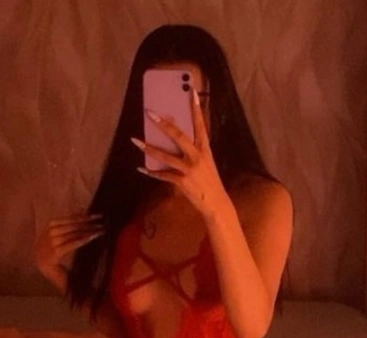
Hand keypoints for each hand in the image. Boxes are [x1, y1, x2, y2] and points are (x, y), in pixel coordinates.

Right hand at [34, 212, 104, 278]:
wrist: (42, 265)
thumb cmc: (52, 248)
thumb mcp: (58, 232)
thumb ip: (69, 223)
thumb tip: (83, 211)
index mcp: (52, 223)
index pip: (72, 218)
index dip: (86, 216)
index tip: (98, 215)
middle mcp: (52, 230)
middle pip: (74, 225)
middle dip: (90, 223)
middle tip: (103, 223)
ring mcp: (53, 240)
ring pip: (75, 233)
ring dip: (89, 231)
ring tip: (101, 230)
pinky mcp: (56, 251)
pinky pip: (73, 243)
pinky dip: (84, 239)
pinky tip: (92, 237)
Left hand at [130, 88, 227, 217]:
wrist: (216, 203)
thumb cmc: (211, 182)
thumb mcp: (207, 163)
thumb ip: (194, 152)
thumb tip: (177, 141)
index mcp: (205, 150)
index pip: (200, 125)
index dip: (196, 108)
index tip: (191, 92)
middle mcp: (197, 157)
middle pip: (178, 136)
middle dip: (163, 124)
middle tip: (150, 113)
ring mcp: (188, 169)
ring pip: (165, 156)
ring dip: (148, 148)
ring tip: (135, 140)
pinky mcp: (181, 181)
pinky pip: (163, 175)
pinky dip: (151, 172)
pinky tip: (141, 168)